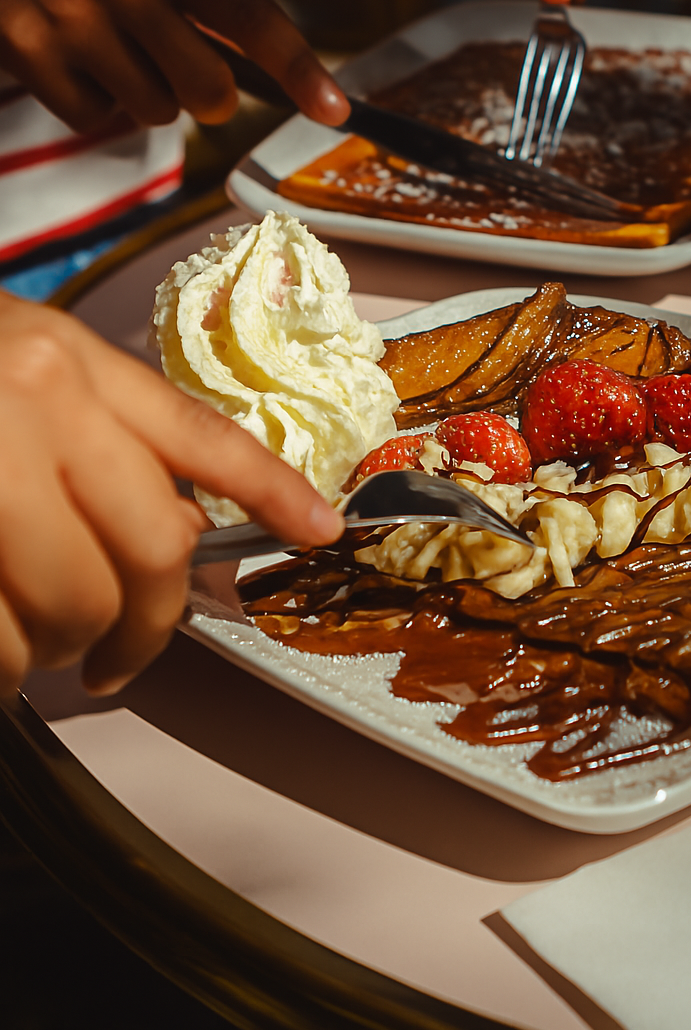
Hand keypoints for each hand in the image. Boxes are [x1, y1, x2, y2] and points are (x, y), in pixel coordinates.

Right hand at [0, 0, 348, 133]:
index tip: (335, 111)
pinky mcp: (27, 48)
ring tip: (105, 49)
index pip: (251, 16)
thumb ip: (201, 2)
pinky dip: (89, 104)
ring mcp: (72, 14)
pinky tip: (66, 58)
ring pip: (152, 111)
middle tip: (174, 70)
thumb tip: (270, 78)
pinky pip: (94, 119)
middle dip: (203, 98)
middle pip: (208, 90)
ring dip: (139, 97)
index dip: (301, 69)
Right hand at [0, 293, 342, 697]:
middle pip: (150, 547)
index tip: (320, 529)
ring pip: (74, 602)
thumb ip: (98, 430)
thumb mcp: (18, 362)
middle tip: (120, 657)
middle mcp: (34, 405)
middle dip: (146, 625)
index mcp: (65, 360)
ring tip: (36, 653)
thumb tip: (176, 532)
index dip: (273, 489)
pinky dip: (3, 669)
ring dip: (61, 652)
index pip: (199, 435)